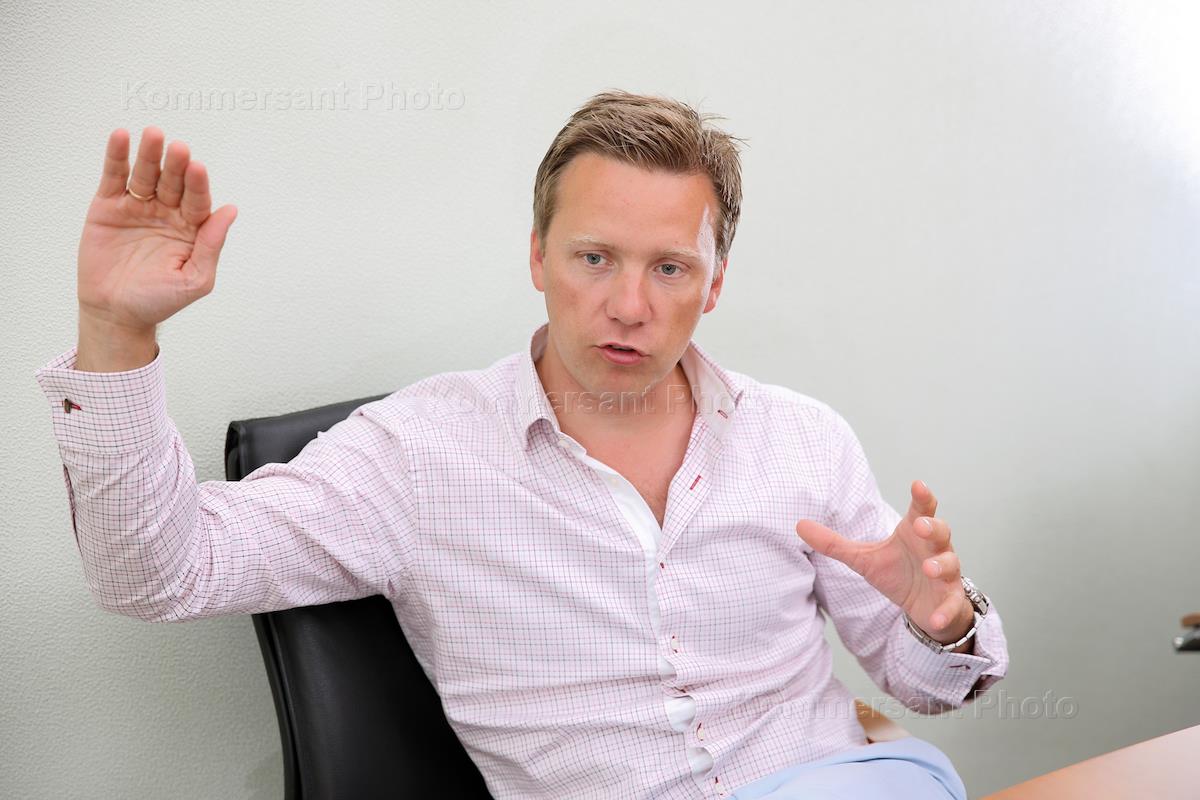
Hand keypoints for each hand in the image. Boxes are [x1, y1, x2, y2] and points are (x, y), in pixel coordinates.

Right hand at [77, 126, 237, 332]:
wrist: (117, 313)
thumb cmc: (159, 300)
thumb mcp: (195, 279)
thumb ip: (212, 245)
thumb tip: (231, 211)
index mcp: (192, 227)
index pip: (198, 200)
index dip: (198, 184)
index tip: (198, 168)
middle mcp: (167, 212)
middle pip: (173, 182)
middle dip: (176, 165)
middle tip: (179, 148)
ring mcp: (138, 206)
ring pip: (145, 175)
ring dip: (149, 154)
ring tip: (153, 135)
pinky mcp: (109, 206)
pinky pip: (114, 177)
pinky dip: (116, 157)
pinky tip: (121, 137)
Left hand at [795, 480, 971, 643]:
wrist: (923, 607)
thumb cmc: (898, 573)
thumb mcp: (863, 558)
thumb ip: (834, 543)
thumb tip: (799, 524)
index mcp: (914, 533)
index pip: (922, 510)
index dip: (922, 497)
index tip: (917, 485)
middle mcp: (933, 549)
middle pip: (941, 531)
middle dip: (933, 527)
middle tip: (920, 525)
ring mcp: (945, 574)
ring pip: (951, 563)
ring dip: (941, 564)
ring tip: (928, 568)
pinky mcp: (949, 600)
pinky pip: (952, 603)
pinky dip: (946, 610)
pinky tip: (936, 617)